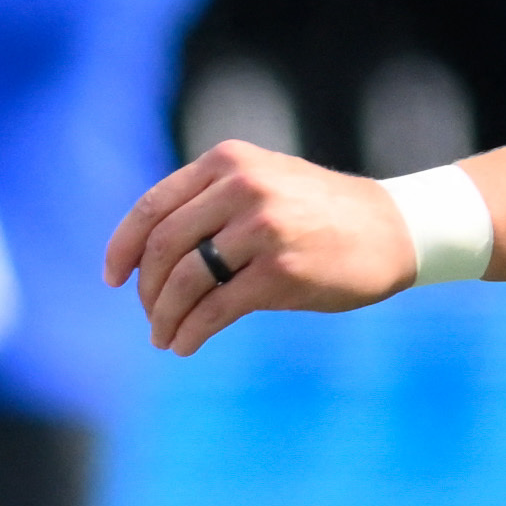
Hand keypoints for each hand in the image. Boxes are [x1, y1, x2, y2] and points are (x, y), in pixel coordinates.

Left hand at [106, 142, 412, 356]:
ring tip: (164, 337)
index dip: (124, 248)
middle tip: (150, 316)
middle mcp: (242, 187)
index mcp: (228, 162)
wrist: (393, 229)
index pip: (153, 207)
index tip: (113, 278)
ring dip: (165, 316)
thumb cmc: (320, 214)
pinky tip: (185, 343)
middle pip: (164, 247)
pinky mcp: (280, 271)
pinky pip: (215, 309)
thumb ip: (210, 202)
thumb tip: (147, 254)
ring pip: (185, 280)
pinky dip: (190, 331)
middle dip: (147, 290)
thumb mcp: (263, 183)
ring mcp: (262, 228)